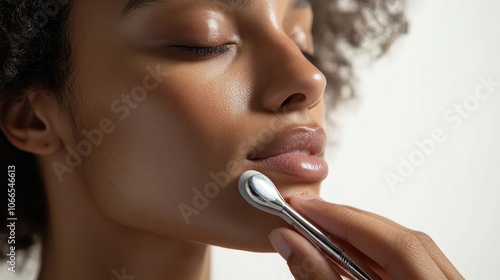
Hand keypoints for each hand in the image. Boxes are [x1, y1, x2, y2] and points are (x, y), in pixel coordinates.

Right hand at [269, 194, 463, 279]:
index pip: (391, 242)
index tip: (301, 208)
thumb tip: (287, 240)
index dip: (341, 220)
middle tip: (304, 216)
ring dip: (359, 236)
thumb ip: (317, 277)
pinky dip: (374, 252)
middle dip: (346, 223)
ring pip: (407, 245)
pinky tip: (348, 254)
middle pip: (401, 237)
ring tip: (320, 234)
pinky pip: (410, 258)